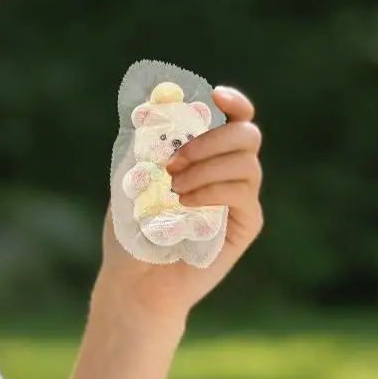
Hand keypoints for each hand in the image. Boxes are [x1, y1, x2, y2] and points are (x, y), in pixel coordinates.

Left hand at [94, 84, 263, 324]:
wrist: (135, 280)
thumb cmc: (130, 228)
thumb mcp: (130, 175)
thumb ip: (146, 139)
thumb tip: (159, 101)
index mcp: (204, 152)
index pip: (233, 116)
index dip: (231, 102)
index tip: (214, 98)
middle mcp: (227, 170)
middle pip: (247, 134)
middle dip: (213, 137)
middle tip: (175, 159)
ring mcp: (239, 198)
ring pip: (246, 163)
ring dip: (206, 168)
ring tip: (173, 188)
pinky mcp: (246, 225)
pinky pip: (243, 195)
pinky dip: (211, 192)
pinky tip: (184, 205)